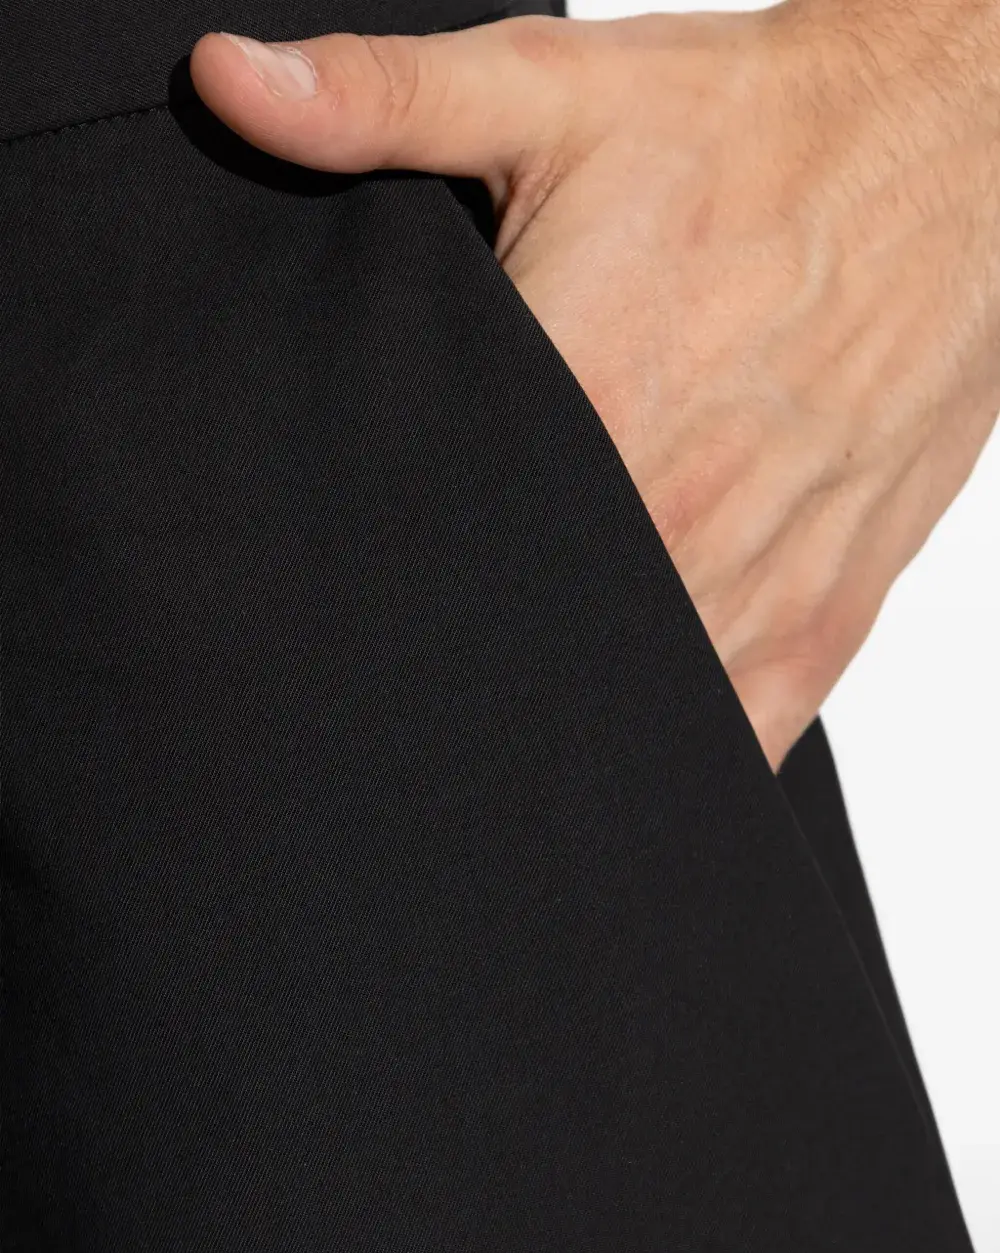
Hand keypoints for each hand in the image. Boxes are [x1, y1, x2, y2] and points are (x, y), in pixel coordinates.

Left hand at [191, 2, 999, 768]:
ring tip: (513, 688)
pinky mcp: (824, 617)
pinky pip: (730, 736)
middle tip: (434, 638)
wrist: (950, 164)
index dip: (382, 592)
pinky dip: (671, 746)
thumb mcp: (557, 91)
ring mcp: (757, 581)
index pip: (442, 558)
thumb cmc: (759, 137)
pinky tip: (621, 724)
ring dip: (564, 708)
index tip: (351, 599)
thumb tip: (234, 84)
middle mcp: (676, 514)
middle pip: (524, 645)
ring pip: (626, 709)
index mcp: (594, 402)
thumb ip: (386, 103)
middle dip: (467, 650)